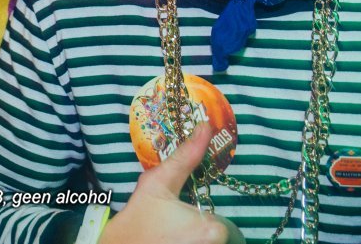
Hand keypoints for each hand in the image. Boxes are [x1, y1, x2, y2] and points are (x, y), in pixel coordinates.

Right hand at [99, 124, 243, 243]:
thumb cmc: (139, 215)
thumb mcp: (159, 182)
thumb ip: (186, 156)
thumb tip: (205, 127)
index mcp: (214, 229)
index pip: (221, 220)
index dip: (199, 213)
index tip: (180, 212)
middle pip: (215, 230)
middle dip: (197, 225)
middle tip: (172, 223)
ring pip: (205, 240)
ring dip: (192, 235)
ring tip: (169, 232)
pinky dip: (186, 242)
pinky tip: (169, 239)